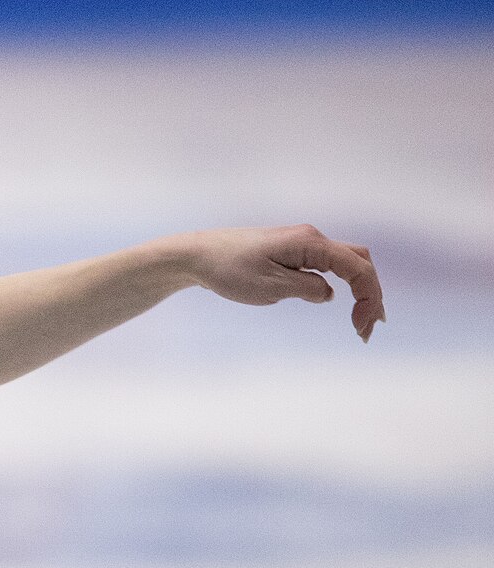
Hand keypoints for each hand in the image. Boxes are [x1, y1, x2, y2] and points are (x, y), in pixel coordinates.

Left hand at [180, 224, 385, 340]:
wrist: (196, 256)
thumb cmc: (229, 270)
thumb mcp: (271, 287)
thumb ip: (307, 289)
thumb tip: (328, 294)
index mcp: (311, 243)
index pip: (358, 267)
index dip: (369, 298)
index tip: (361, 329)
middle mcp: (311, 238)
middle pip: (359, 261)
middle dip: (371, 293)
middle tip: (368, 329)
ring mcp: (301, 244)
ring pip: (346, 261)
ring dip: (360, 288)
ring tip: (363, 320)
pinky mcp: (291, 252)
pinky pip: (328, 265)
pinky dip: (342, 283)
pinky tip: (344, 301)